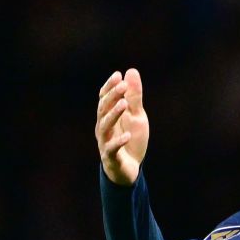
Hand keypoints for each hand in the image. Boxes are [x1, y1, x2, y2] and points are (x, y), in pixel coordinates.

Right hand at [95, 68, 148, 185]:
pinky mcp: (111, 157)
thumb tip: (130, 71)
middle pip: (103, 109)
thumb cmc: (131, 139)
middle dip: (112, 96)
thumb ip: (134, 97)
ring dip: (114, 114)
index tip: (118, 75)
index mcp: (108, 116)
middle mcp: (103, 127)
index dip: (109, 87)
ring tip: (124, 104)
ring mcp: (105, 141)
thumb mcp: (136, 116)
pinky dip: (119, 141)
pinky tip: (127, 135)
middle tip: (122, 86)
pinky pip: (112, 148)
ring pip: (105, 126)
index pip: (104, 98)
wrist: (130, 168)